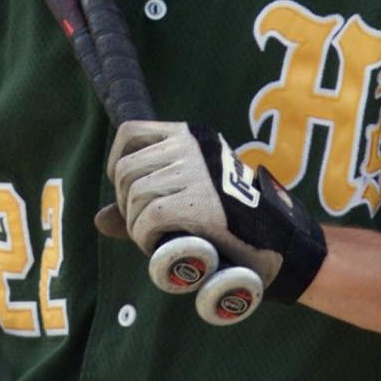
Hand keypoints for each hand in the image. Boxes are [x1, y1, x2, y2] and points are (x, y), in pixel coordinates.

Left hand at [105, 121, 326, 302]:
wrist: (283, 244)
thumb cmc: (236, 224)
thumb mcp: (191, 201)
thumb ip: (144, 206)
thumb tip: (97, 220)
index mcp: (192, 137)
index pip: (131, 132)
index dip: (117, 163)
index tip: (127, 192)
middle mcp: (192, 148)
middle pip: (127, 170)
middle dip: (126, 203)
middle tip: (147, 227)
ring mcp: (196, 174)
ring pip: (134, 196)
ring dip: (136, 226)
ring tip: (158, 240)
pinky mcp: (199, 204)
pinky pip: (147, 219)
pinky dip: (145, 239)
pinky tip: (162, 247)